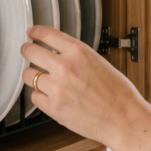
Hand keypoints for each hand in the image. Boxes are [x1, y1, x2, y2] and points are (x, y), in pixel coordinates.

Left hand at [21, 26, 150, 149]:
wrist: (124, 118)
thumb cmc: (118, 94)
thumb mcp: (99, 63)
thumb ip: (78, 57)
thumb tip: (61, 55)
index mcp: (79, 52)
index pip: (47, 34)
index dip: (35, 32)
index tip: (31, 33)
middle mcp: (65, 67)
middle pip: (30, 52)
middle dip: (27, 50)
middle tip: (27, 52)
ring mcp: (57, 88)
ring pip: (29, 75)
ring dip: (32, 75)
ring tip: (38, 77)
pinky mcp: (53, 107)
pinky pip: (35, 97)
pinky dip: (40, 96)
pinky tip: (48, 96)